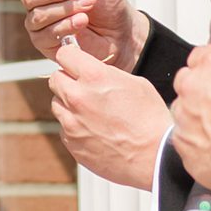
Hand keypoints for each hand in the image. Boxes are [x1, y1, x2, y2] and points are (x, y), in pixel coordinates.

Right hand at [17, 0, 142, 69]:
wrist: (122, 32)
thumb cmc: (109, 3)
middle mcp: (39, 2)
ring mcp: (40, 24)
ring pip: (38, 16)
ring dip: (66, 9)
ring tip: (88, 5)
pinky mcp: (46, 44)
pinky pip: (45, 35)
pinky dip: (66, 26)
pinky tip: (82, 21)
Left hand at [48, 36, 172, 187]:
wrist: (155, 156)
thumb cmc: (150, 120)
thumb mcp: (135, 83)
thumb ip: (106, 73)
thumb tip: (90, 70)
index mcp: (94, 77)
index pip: (64, 54)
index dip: (71, 57)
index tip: (74, 61)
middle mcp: (77, 97)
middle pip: (55, 78)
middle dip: (67, 79)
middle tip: (83, 87)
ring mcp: (71, 122)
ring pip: (57, 104)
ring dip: (69, 104)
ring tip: (93, 112)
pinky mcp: (71, 142)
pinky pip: (64, 127)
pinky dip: (75, 126)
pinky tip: (96, 130)